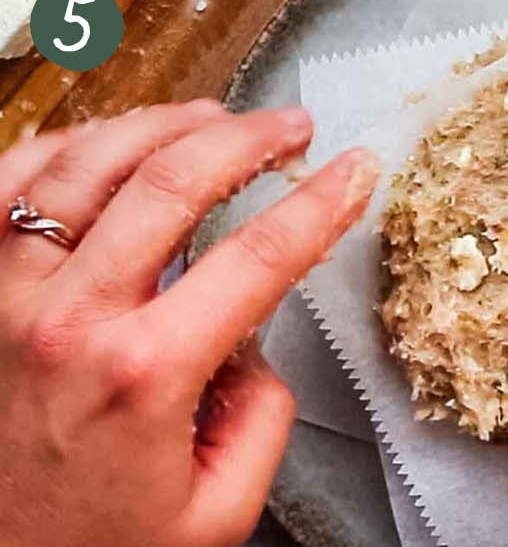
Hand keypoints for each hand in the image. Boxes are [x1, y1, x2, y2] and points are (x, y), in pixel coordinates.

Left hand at [0, 101, 379, 546]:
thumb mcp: (217, 511)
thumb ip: (262, 414)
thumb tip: (252, 335)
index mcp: (143, 373)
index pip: (260, 254)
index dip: (321, 201)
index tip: (356, 169)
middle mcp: (69, 320)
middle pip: (175, 182)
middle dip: (252, 137)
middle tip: (294, 127)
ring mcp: (8, 298)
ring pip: (89, 164)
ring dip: (163, 124)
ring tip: (213, 117)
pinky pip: (10, 185)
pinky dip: (66, 147)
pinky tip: (110, 140)